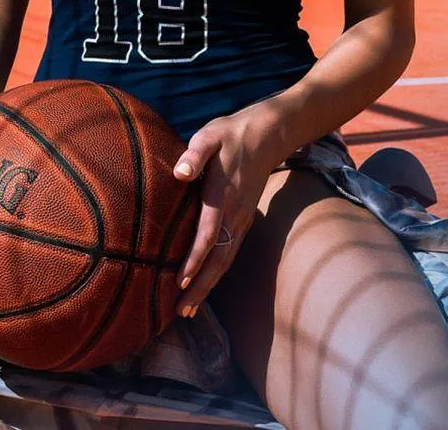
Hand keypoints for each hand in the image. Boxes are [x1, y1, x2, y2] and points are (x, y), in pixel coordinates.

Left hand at [171, 105, 291, 318]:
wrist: (268, 134)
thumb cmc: (231, 134)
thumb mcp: (210, 136)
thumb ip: (194, 154)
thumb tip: (179, 173)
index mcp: (223, 196)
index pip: (208, 234)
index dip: (194, 259)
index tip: (180, 281)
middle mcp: (235, 215)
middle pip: (219, 259)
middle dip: (201, 287)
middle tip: (182, 312)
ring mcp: (242, 220)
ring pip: (225, 261)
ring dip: (208, 286)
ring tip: (189, 310)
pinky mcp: (243, 221)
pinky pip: (229, 254)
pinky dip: (216, 274)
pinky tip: (204, 285)